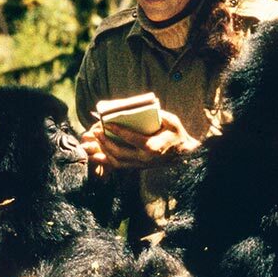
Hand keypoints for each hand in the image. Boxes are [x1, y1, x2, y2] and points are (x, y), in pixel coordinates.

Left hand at [80, 110, 199, 170]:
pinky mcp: (137, 167)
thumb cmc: (176, 135)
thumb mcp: (172, 121)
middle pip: (120, 152)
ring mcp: (140, 165)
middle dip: (105, 142)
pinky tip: (98, 153)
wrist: (182, 154)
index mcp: (153, 146)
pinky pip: (119, 166)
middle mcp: (145, 158)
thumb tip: (141, 109)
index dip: (118, 131)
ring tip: (95, 141)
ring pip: (117, 161)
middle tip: (96, 132)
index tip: (107, 123)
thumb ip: (159, 115)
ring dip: (103, 152)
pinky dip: (106, 160)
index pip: (132, 139)